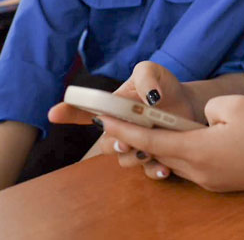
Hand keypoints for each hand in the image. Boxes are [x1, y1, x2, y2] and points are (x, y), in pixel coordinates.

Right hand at [48, 61, 197, 174]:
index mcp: (113, 107)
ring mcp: (134, 145)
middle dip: (113, 144)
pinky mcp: (152, 157)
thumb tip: (149, 97)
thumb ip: (146, 77)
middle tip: (125, 141)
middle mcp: (119, 128)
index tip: (54, 113)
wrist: (189, 104)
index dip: (67, 112)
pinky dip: (154, 170)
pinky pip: (146, 171)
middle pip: (105, 143)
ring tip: (151, 150)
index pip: (84, 110)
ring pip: (124, 160)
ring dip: (135, 157)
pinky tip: (164, 167)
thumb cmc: (164, 86)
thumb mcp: (154, 72)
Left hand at [92, 94, 243, 191]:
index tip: (105, 121)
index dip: (126, 129)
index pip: (151, 139)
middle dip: (136, 137)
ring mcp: (210, 180)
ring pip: (173, 160)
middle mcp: (198, 171)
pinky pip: (190, 165)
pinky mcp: (222, 182)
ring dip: (158, 146)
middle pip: (158, 153)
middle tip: (118, 120)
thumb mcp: (234, 105)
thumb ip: (206, 108)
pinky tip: (180, 139)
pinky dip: (178, 151)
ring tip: (145, 127)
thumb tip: (200, 118)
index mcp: (198, 150)